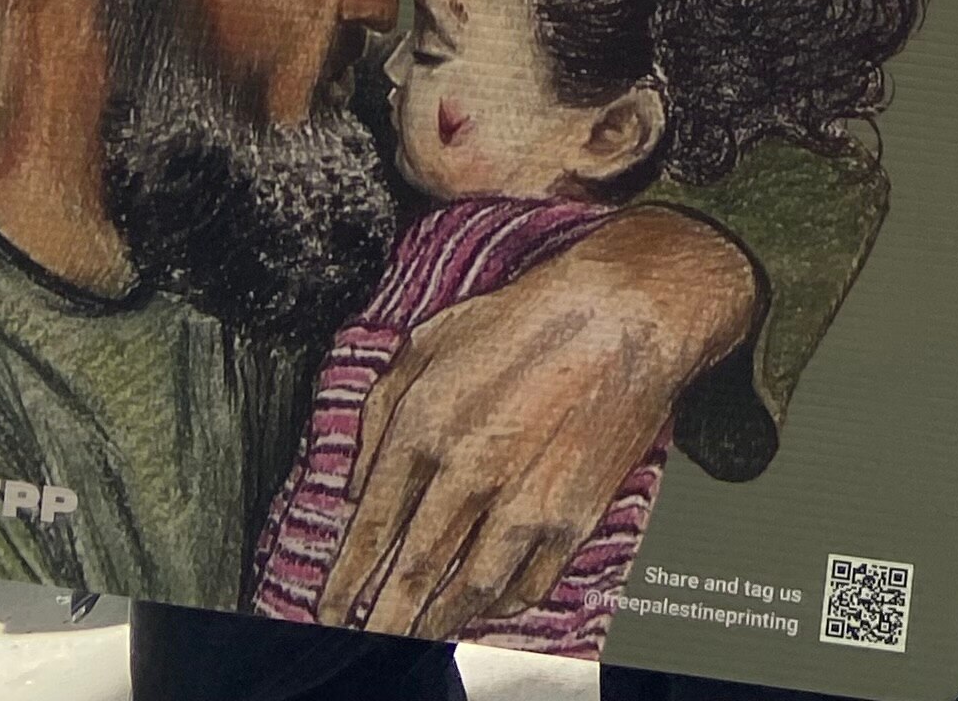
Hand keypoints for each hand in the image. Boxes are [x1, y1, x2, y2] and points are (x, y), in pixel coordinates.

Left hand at [323, 206, 758, 638]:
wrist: (626, 313)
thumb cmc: (528, 319)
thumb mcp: (430, 341)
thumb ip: (379, 409)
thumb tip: (359, 482)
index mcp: (424, 426)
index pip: (371, 527)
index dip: (346, 580)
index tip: (331, 610)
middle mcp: (467, 471)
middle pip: (412, 573)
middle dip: (383, 621)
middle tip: (370, 643)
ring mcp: (521, 499)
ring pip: (468, 591)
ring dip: (439, 623)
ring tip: (421, 636)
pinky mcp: (572, 515)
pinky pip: (528, 583)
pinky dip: (503, 602)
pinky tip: (488, 602)